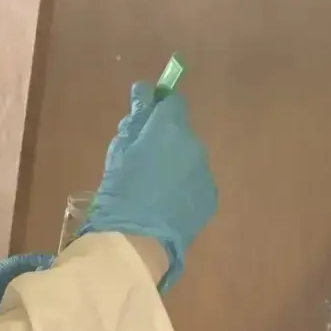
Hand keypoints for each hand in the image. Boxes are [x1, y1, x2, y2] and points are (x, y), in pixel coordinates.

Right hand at [83, 84, 215, 288]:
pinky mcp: (210, 197)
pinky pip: (196, 183)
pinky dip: (184, 188)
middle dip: (166, 141)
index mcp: (170, 129)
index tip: (146, 116)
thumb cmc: (120, 191)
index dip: (160, 106)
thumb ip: (136, 118)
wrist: (138, 239)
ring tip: (154, 189)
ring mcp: (205, 173)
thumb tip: (144, 91)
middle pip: (181, 133)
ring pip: (190, 160)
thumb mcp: (120, 150)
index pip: (173, 102)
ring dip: (176, 166)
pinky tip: (166, 205)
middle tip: (143, 161)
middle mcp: (194, 146)